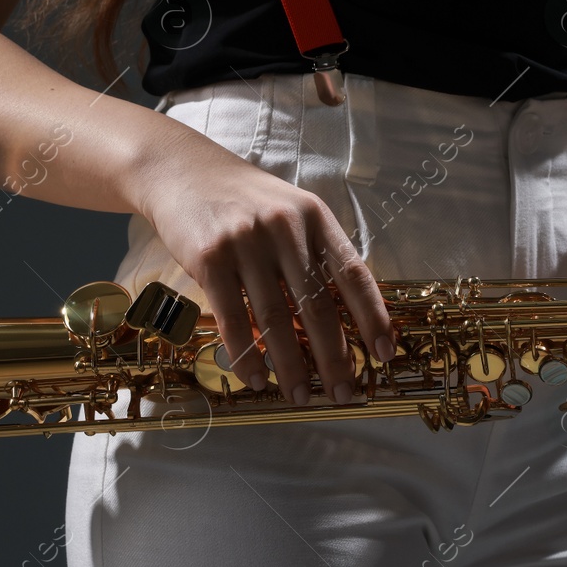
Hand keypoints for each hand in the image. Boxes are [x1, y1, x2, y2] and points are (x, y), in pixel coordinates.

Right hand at [140, 129, 394, 405]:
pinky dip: (246, 355)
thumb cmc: (245, 199)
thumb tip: (343, 319)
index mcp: (315, 218)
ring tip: (299, 396)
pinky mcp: (209, 258)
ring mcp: (246, 243)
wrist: (182, 171)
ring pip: (276, 320)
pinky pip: (233, 318)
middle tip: (344, 394)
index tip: (384, 354)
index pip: (354, 275)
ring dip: (291, 367)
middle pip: (318, 307)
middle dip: (334, 358)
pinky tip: (255, 379)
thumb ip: (316, 254)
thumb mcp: (292, 212)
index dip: (373, 318)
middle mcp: (285, 229)